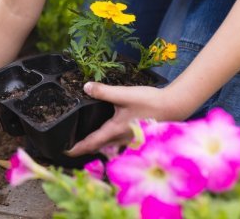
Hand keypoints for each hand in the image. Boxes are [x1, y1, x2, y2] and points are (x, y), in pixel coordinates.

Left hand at [66, 82, 188, 156]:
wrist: (175, 106)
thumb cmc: (150, 102)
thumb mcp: (124, 95)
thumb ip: (104, 92)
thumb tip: (85, 87)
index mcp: (115, 130)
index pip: (91, 143)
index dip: (76, 148)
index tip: (64, 151)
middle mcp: (121, 138)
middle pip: (98, 146)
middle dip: (84, 148)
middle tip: (71, 146)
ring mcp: (130, 138)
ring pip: (108, 144)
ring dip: (96, 144)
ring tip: (86, 139)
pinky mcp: (136, 133)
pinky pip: (117, 140)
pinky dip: (108, 139)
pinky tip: (108, 130)